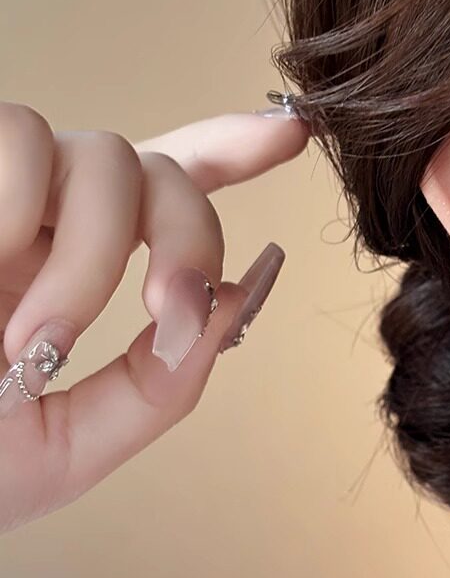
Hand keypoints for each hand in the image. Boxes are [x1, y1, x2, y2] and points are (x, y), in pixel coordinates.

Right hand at [0, 102, 307, 531]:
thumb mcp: (73, 444)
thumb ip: (163, 383)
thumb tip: (237, 298)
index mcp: (73, 269)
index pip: (164, 189)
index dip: (229, 150)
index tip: (294, 133)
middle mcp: (36, 219)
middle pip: (157, 169)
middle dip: (186, 236)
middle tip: (168, 313)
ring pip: (97, 153)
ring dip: (86, 258)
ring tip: (28, 338)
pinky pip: (18, 141)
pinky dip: (14, 218)